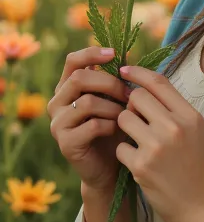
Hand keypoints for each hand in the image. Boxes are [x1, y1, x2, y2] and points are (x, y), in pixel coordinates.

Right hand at [47, 47, 129, 192]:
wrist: (108, 167)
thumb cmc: (114, 129)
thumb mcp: (114, 101)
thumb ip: (114, 81)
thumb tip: (127, 57)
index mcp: (67, 88)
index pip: (73, 61)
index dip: (92, 53)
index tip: (114, 54)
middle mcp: (57, 103)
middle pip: (79, 79)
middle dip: (110, 83)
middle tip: (129, 94)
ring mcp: (57, 124)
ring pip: (87, 102)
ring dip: (113, 107)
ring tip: (126, 115)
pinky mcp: (65, 143)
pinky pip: (92, 125)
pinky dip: (111, 125)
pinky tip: (119, 131)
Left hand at [115, 65, 203, 221]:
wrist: (203, 206)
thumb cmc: (198, 166)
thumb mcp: (196, 131)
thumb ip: (174, 109)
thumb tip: (144, 86)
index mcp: (190, 115)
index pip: (158, 82)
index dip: (138, 72)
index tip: (124, 70)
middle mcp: (174, 127)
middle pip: (136, 97)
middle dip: (131, 105)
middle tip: (136, 119)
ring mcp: (156, 146)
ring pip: (123, 119)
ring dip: (125, 128)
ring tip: (138, 141)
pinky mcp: (142, 166)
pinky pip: (119, 146)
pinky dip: (124, 153)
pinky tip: (138, 162)